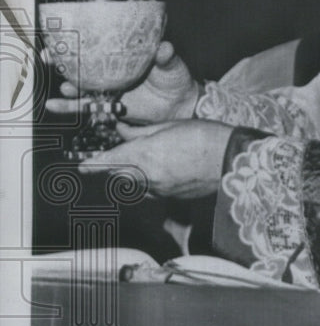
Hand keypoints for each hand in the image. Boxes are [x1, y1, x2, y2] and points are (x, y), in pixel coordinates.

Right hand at [45, 42, 200, 123]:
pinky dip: (70, 107)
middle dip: (63, 59)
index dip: (79, 37)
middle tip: (50, 57)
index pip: (98, 43)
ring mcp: (108, 88)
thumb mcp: (172, 64)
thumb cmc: (176, 79)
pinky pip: (86, 106)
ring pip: (81, 86)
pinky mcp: (108, 106)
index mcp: (123, 54)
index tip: (62, 33)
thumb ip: (166, 57)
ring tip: (63, 87)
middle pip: (82, 63)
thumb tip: (165, 47)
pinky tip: (54, 106)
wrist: (179, 105)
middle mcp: (111, 69)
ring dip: (68, 86)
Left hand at [78, 119, 233, 198]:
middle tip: (110, 159)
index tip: (80, 165)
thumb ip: (141, 132)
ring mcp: (162, 191)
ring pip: (136, 186)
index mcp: (144, 156)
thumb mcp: (168, 127)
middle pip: (118, 177)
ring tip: (143, 162)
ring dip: (132, 176)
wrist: (232, 160)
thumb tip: (123, 131)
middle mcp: (148, 178)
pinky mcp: (174, 198)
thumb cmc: (204, 137)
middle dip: (113, 168)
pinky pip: (154, 192)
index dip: (91, 165)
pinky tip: (164, 169)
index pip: (107, 163)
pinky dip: (151, 182)